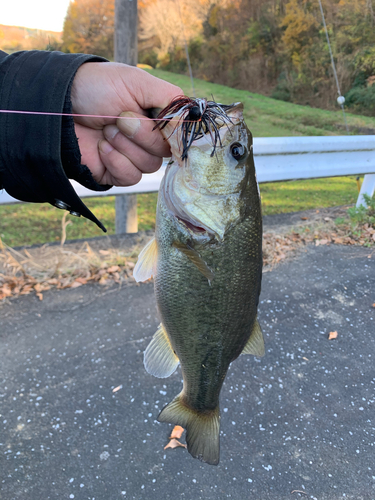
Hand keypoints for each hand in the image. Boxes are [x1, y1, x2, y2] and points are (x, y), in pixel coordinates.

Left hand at [70, 62, 181, 185]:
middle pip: (166, 152)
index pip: (182, 135)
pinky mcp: (117, 173)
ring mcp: (133, 157)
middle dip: (142, 134)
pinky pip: (130, 177)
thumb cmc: (97, 87)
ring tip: (107, 129)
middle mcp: (149, 138)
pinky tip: (102, 147)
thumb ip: (170, 99)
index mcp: (158, 117)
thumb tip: (192, 121)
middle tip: (120, 117)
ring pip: (149, 166)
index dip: (174, 133)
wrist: (60, 105)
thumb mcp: (138, 82)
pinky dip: (116, 161)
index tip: (161, 123)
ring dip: (126, 146)